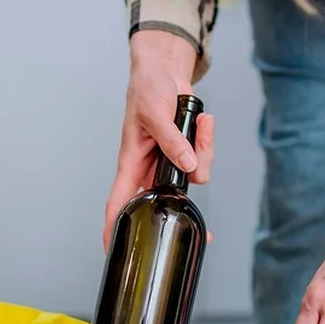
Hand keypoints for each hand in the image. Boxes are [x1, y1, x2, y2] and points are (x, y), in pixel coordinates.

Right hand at [104, 31, 215, 248]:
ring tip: (200, 124)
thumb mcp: (154, 113)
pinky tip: (203, 121)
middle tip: (209, 234)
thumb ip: (171, 141)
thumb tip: (187, 165)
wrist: (165, 72)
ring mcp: (169, 162)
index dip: (115, 229)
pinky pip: (203, 158)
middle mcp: (150, 168)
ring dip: (203, 151)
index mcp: (131, 164)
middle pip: (167, 201)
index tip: (114, 251)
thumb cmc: (147, 90)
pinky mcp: (185, 152)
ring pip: (194, 177)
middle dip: (188, 212)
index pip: (118, 203)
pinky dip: (207, 138)